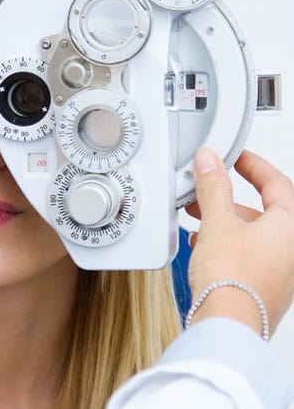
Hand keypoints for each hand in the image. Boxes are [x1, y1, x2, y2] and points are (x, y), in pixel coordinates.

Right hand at [185, 147, 293, 335]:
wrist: (227, 324)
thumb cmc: (233, 279)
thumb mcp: (218, 221)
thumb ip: (213, 186)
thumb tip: (210, 161)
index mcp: (291, 227)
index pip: (276, 183)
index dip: (253, 165)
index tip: (235, 156)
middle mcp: (292, 249)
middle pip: (262, 210)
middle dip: (228, 198)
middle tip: (205, 189)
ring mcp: (282, 271)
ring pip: (252, 234)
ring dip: (223, 223)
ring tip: (197, 220)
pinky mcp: (264, 287)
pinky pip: (246, 255)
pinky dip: (225, 246)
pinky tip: (202, 247)